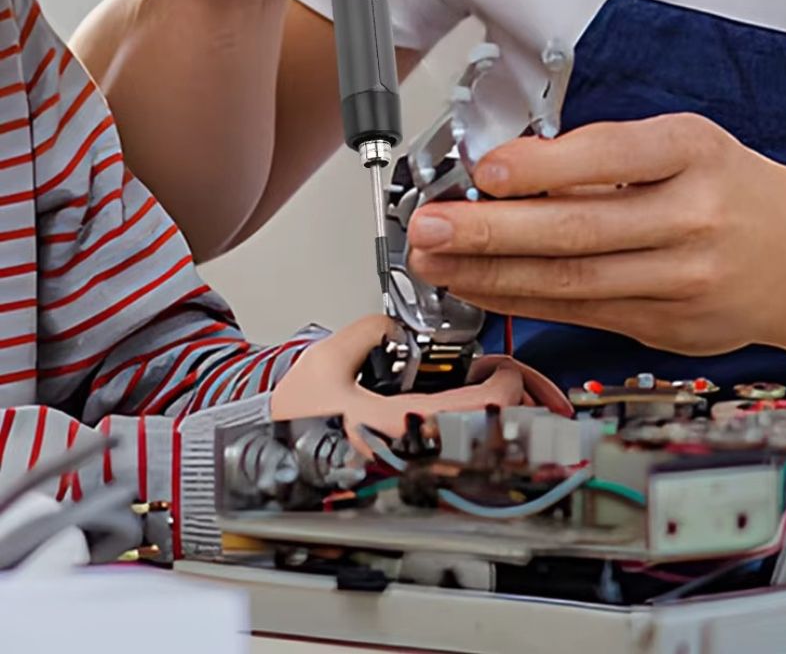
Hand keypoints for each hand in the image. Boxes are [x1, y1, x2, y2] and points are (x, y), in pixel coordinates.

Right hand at [270, 316, 569, 452]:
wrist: (258, 467)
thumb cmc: (287, 427)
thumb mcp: (324, 362)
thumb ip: (367, 331)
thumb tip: (393, 326)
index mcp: (400, 430)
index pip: (480, 411)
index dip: (505, 386)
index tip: (506, 368)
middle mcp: (410, 459)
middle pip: (485, 438)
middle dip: (505, 406)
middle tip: (502, 381)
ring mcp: (406, 474)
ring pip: (470, 454)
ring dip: (486, 423)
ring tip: (479, 396)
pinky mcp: (397, 480)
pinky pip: (445, 461)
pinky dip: (461, 438)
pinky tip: (452, 419)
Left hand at [407, 114, 785, 355]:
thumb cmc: (732, 189)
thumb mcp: (686, 144)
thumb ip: (608, 155)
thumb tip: (513, 171)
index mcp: (696, 154)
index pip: (613, 156)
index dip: (543, 166)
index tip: (485, 172)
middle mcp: (693, 218)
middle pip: (580, 230)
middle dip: (491, 231)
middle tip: (429, 227)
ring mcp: (682, 281)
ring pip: (572, 281)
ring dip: (492, 274)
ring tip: (436, 262)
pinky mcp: (665, 327)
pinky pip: (580, 311)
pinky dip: (522, 300)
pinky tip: (481, 288)